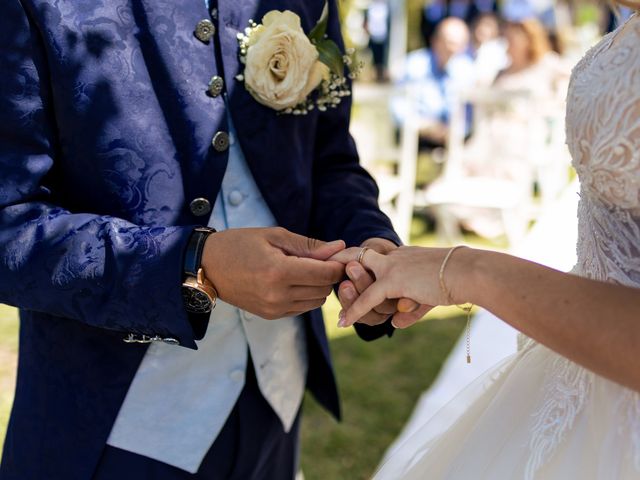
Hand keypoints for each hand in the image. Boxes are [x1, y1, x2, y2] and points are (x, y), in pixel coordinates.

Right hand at [202, 227, 345, 318]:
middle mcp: (278, 295)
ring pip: (316, 302)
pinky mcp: (270, 315)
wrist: (207, 266)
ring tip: (306, 269)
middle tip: (320, 259)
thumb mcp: (275, 236)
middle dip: (328, 275)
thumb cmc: (240, 244)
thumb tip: (340, 247)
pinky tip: (294, 280)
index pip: (326, 274)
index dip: (337, 264)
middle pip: (324, 290)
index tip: (335, 254)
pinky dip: (305, 295)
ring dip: (318, 286)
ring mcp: (274, 308)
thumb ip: (310, 245)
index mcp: (279, 272)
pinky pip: (302, 308)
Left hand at [331, 246, 472, 327]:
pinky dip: (355, 310)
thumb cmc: (458, 280)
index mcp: (404, 255)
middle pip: (362, 257)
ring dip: (346, 287)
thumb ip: (411, 309)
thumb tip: (397, 324)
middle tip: (330, 270)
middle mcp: (395, 256)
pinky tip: (343, 321)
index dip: (362, 261)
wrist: (469, 273)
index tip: (347, 266)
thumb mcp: (429, 296)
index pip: (376, 255)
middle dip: (343, 262)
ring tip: (335, 298)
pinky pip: (368, 298)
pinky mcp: (393, 280)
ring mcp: (392, 266)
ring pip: (360, 274)